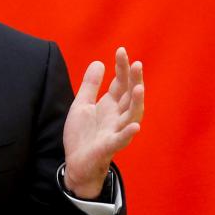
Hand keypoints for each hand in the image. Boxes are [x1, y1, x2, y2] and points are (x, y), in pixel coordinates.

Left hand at [62, 47, 144, 197]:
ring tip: (139, 88)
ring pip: (131, 116)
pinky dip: (128, 133)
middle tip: (136, 63)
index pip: (120, 83)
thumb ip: (90, 85)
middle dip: (133, 80)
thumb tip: (99, 62)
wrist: (75, 164)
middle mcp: (117, 116)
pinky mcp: (108, 147)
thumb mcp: (82, 104)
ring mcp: (115, 131)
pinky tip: (135, 125)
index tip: (121, 50)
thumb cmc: (82, 135)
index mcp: (111, 105)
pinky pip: (120, 140)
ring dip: (136, 103)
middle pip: (129, 96)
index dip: (122, 68)